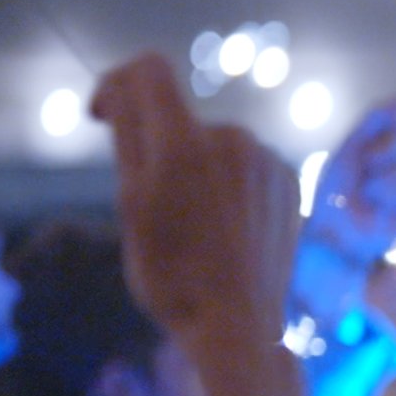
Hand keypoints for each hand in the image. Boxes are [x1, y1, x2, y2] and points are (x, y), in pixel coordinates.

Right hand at [95, 55, 298, 360]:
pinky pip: (247, 166)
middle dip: (160, 146)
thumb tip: (120, 86)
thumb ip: (127, 134)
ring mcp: (267, 158)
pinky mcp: (289, 180)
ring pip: (214, 145)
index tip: (106, 116)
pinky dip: (230, 184)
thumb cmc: (170, 273)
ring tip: (196, 225)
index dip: (118, 83)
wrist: (236, 325)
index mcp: (183, 141)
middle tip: (156, 208)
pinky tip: (227, 228)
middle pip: (181, 118)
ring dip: (198, 168)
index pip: (148, 70)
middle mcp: (232, 136)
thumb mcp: (131, 205)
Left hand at [300, 99, 395, 291]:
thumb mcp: (350, 149)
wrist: (330, 229)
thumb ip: (374, 122)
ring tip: (365, 196)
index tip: (366, 145)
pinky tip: (378, 209)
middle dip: (380, 155)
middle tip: (363, 170)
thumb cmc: (335, 191)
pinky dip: (390, 199)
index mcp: (386, 146)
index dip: (387, 130)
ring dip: (380, 182)